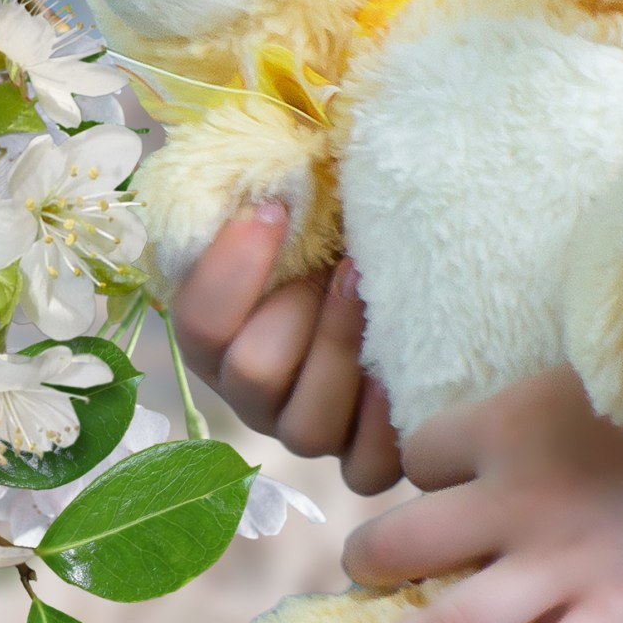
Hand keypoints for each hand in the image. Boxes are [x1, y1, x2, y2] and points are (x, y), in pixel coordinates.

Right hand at [170, 202, 401, 493]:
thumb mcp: (314, 183)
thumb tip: (270, 155)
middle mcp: (256, 391)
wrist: (423, 257)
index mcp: (223, 329)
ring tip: (379, 296)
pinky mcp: (366, 458)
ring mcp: (311, 430)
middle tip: (349, 261)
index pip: (200, 325)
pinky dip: (388, 420)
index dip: (232, 270)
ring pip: (308, 426)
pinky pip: (368, 466)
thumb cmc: (355, 216)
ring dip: (346, 352)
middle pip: (253, 376)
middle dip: (302, 311)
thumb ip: (278, 174)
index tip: (276, 209)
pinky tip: (410, 366)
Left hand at [290, 365, 622, 622]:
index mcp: (513, 424)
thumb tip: (475, 441)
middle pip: (400, 542)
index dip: (418, 470)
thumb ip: (531, 412)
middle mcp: (521, 500)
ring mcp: (566, 569)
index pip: (420, 454)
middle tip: (361, 580)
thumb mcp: (596, 371)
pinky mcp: (616, 619)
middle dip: (365, 564)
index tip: (433, 483)